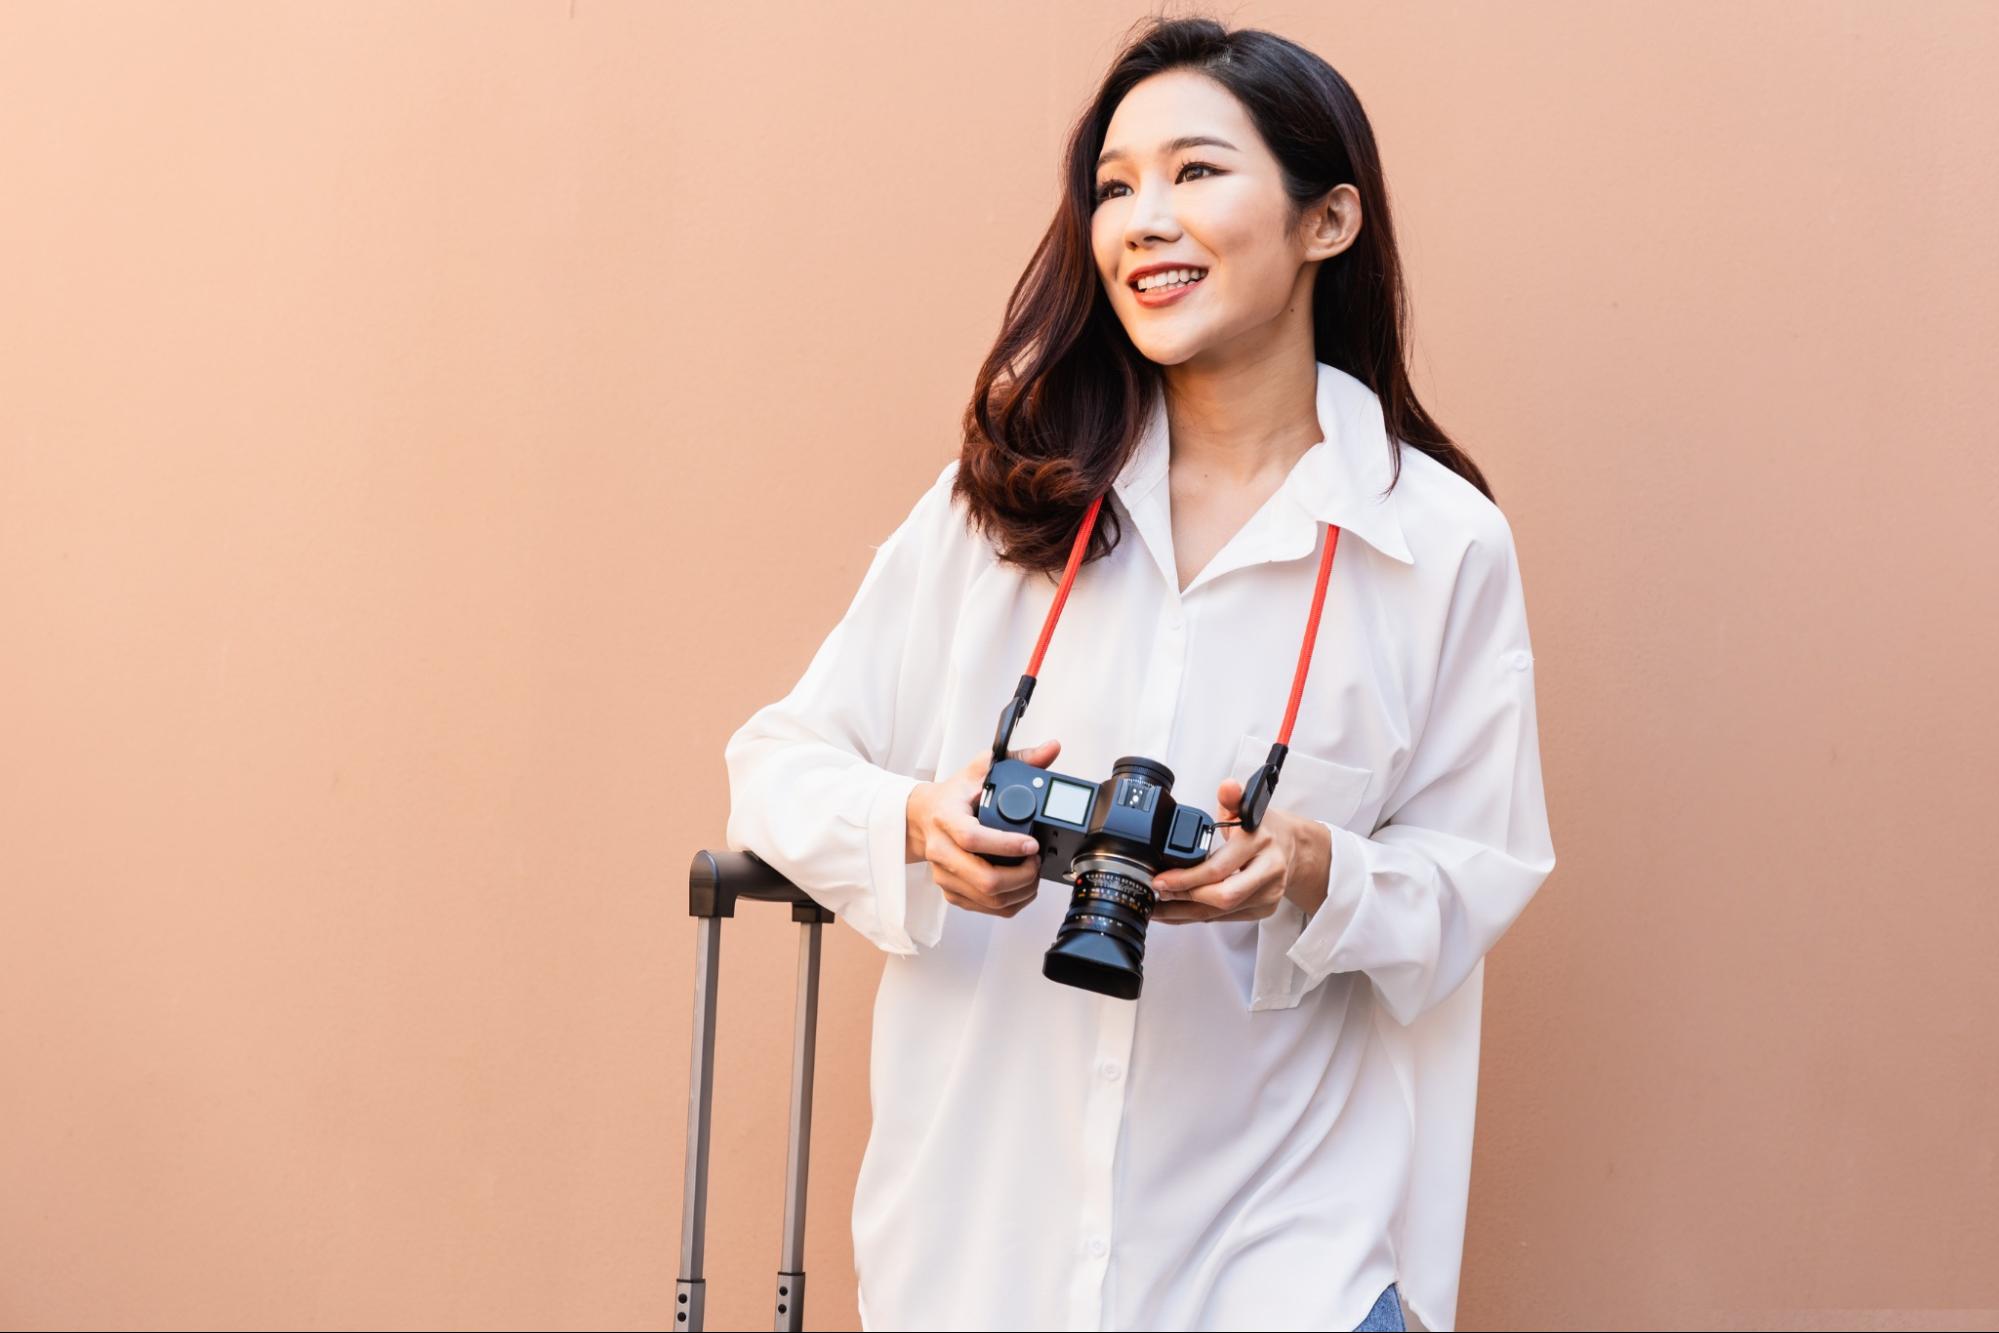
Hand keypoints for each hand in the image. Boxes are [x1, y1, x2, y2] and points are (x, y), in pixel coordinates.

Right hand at [905, 739, 1062, 918]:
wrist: (921, 818)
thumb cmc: (952, 797)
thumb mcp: (981, 770)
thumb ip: (1018, 758)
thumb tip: (1051, 749)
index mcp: (946, 818)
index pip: (973, 838)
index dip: (1005, 845)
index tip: (1031, 844)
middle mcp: (941, 851)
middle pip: (983, 878)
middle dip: (1021, 876)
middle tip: (1036, 861)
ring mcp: (945, 875)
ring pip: (987, 898)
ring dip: (1020, 891)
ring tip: (1034, 873)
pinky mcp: (951, 892)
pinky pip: (985, 908)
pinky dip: (1010, 902)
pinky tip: (1022, 887)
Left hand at [1149, 776, 1328, 923]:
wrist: (1292, 847)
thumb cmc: (1264, 828)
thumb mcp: (1248, 806)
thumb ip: (1232, 797)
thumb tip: (1227, 786)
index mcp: (1260, 843)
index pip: (1220, 868)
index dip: (1187, 878)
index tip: (1161, 879)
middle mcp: (1268, 871)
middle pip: (1223, 897)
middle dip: (1185, 897)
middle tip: (1158, 892)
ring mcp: (1268, 894)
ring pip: (1222, 913)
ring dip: (1186, 912)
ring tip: (1159, 907)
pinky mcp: (1264, 909)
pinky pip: (1226, 918)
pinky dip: (1199, 915)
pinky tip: (1179, 911)